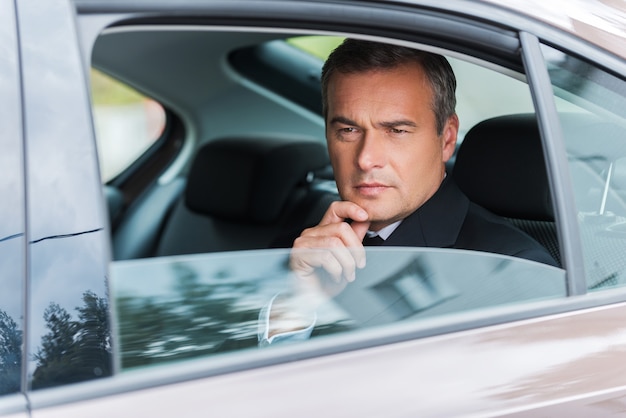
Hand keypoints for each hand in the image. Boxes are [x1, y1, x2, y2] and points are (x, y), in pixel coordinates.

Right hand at [266, 202, 369, 338]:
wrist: (312, 301)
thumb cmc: (326, 282)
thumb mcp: (347, 257)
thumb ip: (354, 238)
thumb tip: (364, 220)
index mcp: (322, 231)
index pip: (336, 208)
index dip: (351, 208)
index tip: (365, 216)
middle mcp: (311, 233)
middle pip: (341, 228)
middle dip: (356, 248)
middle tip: (358, 265)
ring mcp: (303, 242)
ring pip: (335, 243)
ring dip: (347, 262)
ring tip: (348, 274)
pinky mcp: (300, 255)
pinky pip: (326, 256)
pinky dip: (336, 269)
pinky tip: (335, 277)